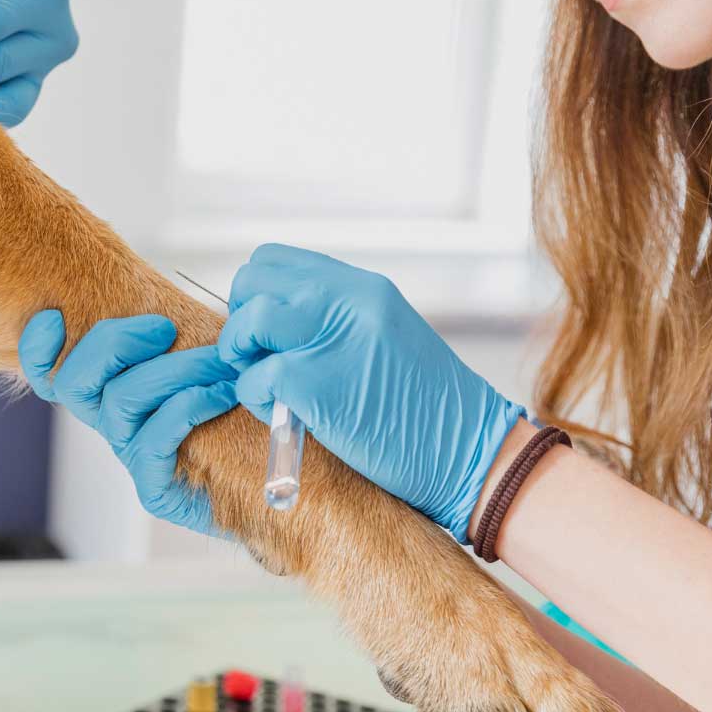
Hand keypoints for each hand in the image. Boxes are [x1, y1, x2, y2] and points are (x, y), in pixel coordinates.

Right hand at [19, 311, 237, 534]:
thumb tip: (166, 302)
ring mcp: (130, 458)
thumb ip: (173, 335)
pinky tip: (222, 395)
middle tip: (165, 329)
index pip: (48, 376)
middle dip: (115, 343)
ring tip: (219, 361)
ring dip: (174, 369)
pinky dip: (188, 408)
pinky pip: (153, 441)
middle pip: (73, 382)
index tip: (54, 318)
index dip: (36, 351)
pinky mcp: (155, 491)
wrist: (266, 478)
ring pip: (121, 401)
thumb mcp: (202, 359)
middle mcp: (111, 424)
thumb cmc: (236, 409)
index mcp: (109, 392)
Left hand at [219, 244, 525, 541]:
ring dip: (241, 357)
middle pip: (251, 281)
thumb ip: (333, 321)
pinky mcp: (316, 384)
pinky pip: (253, 379)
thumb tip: (269, 325)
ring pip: (248, 321)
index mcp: (361, 287)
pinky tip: (283, 416)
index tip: (266, 332)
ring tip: (268, 386)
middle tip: (259, 359)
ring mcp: (331, 338)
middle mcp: (346, 300)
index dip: (255, 295)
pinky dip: (255, 400)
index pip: (273, 260)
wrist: (471, 452)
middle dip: (241, 322)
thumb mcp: (383, 338)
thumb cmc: (425, 409)